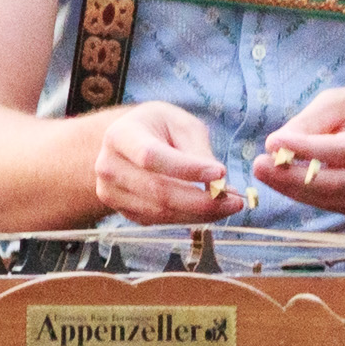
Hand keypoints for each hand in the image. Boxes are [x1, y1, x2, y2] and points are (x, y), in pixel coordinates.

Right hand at [93, 101, 244, 223]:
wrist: (129, 143)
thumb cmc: (159, 128)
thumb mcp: (181, 125)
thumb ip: (198, 150)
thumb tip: (218, 182)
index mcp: (120, 136)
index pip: (152, 157)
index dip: (187, 169)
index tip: (221, 172)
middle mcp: (109, 166)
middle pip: (157, 191)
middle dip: (201, 201)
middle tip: (235, 200)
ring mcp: (111, 193)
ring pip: (160, 212)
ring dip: (199, 213)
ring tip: (228, 204)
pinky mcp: (122, 211)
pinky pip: (158, 221)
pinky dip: (188, 218)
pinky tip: (207, 209)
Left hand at [254, 84, 344, 217]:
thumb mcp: (338, 102)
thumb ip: (308, 122)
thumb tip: (274, 146)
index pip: (340, 150)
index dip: (304, 149)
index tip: (272, 142)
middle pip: (333, 183)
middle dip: (290, 177)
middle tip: (258, 165)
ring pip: (328, 199)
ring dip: (292, 189)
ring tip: (265, 172)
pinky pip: (331, 206)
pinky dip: (305, 195)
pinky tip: (286, 180)